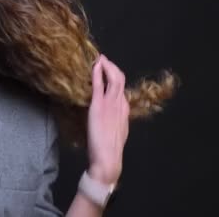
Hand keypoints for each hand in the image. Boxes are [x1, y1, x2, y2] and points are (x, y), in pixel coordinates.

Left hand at [87, 54, 129, 184]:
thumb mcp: (117, 129)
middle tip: (103, 59)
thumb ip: (115, 118)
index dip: (114, 76)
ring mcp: (110, 104)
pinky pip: (99, 85)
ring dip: (106, 66)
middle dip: (112, 66)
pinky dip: (97, 73)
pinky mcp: (99, 106)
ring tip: (99, 59)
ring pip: (113, 78)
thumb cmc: (109, 148)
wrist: (108, 158)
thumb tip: (108, 112)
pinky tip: (94, 66)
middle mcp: (120, 104)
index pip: (121, 87)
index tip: (107, 69)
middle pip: (120, 78)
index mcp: (124, 109)